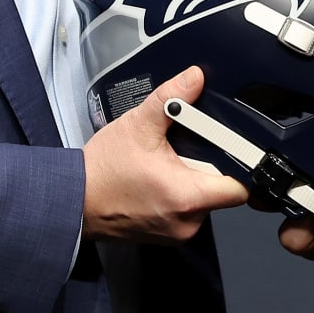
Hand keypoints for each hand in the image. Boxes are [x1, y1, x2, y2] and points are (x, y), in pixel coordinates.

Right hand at [81, 67, 247, 242]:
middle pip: (222, 189)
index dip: (241, 164)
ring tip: (169, 160)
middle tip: (187, 147)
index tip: (233, 146)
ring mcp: (176, 232)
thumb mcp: (138, 126)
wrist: (73, 200)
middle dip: (209, 164)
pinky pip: (186, 210)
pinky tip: (160, 176)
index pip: (239, 187)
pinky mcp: (165, 234)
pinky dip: (179, 191)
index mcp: (186, 197)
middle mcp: (186, 222)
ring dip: (193, 177)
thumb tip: (194, 79)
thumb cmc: (101, 172)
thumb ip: (171, 99)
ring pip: (203, 199)